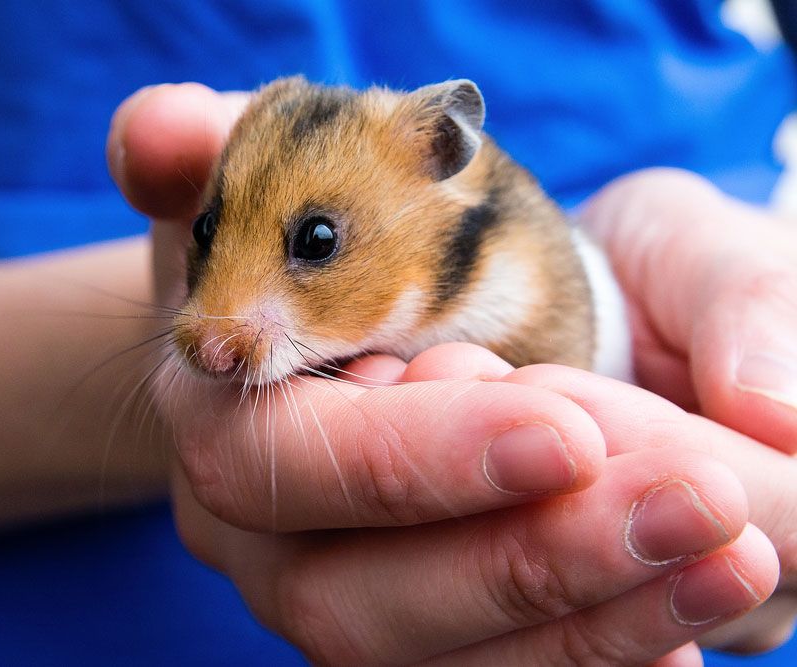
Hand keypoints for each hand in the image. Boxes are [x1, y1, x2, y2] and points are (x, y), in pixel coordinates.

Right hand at [108, 83, 779, 664]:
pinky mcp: (398, 629)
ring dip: (585, 620)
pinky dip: (588, 650)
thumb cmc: (332, 230)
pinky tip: (686, 612)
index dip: (414, 456)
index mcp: (217, 411)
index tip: (566, 425)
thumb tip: (154, 136)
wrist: (345, 307)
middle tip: (693, 503)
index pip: (289, 458)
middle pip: (356, 599)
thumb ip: (218, 142)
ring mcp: (324, 593)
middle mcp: (256, 530)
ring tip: (725, 557)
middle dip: (525, 558)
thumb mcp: (283, 164)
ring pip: (429, 658)